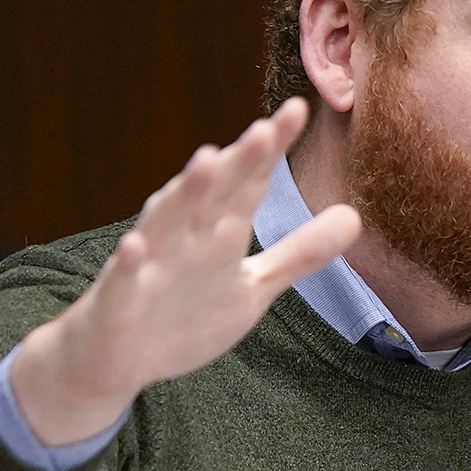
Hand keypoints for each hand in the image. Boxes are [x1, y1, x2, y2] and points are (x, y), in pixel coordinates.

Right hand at [9, 98, 360, 446]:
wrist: (115, 361)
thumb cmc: (183, 316)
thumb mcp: (252, 286)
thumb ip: (299, 253)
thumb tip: (355, 217)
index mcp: (219, 233)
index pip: (250, 183)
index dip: (271, 149)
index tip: (297, 110)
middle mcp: (185, 238)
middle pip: (214, 193)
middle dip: (239, 161)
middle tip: (267, 129)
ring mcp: (150, 266)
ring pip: (166, 221)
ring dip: (185, 192)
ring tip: (208, 160)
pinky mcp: (118, 300)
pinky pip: (123, 279)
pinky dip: (129, 261)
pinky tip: (135, 245)